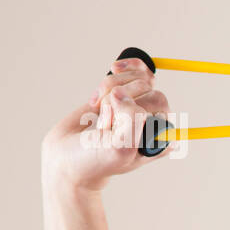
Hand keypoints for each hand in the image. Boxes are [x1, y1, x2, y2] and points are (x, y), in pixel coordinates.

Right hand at [40, 57, 173, 190]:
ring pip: (138, 78)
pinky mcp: (127, 92)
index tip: (111, 130)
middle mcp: (156, 121)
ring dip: (111, 90)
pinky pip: (134, 70)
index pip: (160, 105)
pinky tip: (110, 77)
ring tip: (100, 112)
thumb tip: (121, 93)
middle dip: (117, 103)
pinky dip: (119, 73)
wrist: (66, 154)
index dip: (129, 111)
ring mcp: (141, 105)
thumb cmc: (95, 159)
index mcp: (163, 138)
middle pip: (149, 89)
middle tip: (104, 125)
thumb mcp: (119, 148)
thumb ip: (132, 120)